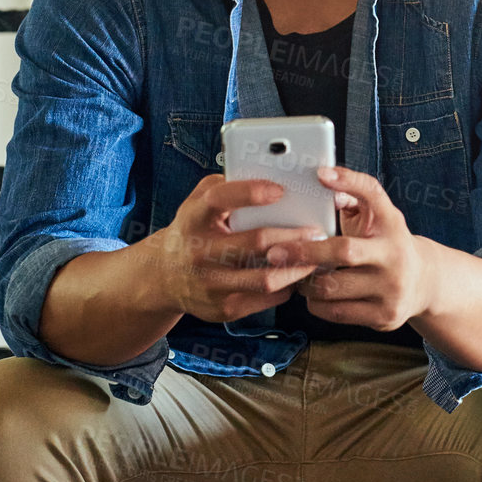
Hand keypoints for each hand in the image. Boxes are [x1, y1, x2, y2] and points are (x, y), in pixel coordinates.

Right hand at [142, 174, 322, 323]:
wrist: (164, 276)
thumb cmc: (192, 230)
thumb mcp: (197, 202)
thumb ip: (226, 185)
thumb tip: (269, 173)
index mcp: (193, 218)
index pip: (219, 199)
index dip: (250, 192)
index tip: (280, 189)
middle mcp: (199, 251)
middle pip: (254, 243)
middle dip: (293, 236)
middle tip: (317, 231)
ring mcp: (211, 284)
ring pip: (266, 278)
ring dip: (297, 267)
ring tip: (316, 256)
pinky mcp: (223, 308)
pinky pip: (265, 299)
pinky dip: (287, 286)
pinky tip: (298, 275)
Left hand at [264, 165, 435, 332]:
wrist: (423, 283)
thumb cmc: (387, 243)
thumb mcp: (380, 217)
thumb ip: (355, 196)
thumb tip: (324, 180)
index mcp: (392, 224)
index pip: (373, 194)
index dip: (348, 182)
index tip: (320, 174)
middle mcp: (395, 256)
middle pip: (343, 251)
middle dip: (304, 252)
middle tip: (274, 253)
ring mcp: (392, 289)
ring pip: (332, 287)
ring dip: (304, 281)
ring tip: (293, 274)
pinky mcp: (383, 316)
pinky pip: (336, 312)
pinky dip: (316, 303)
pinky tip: (311, 294)